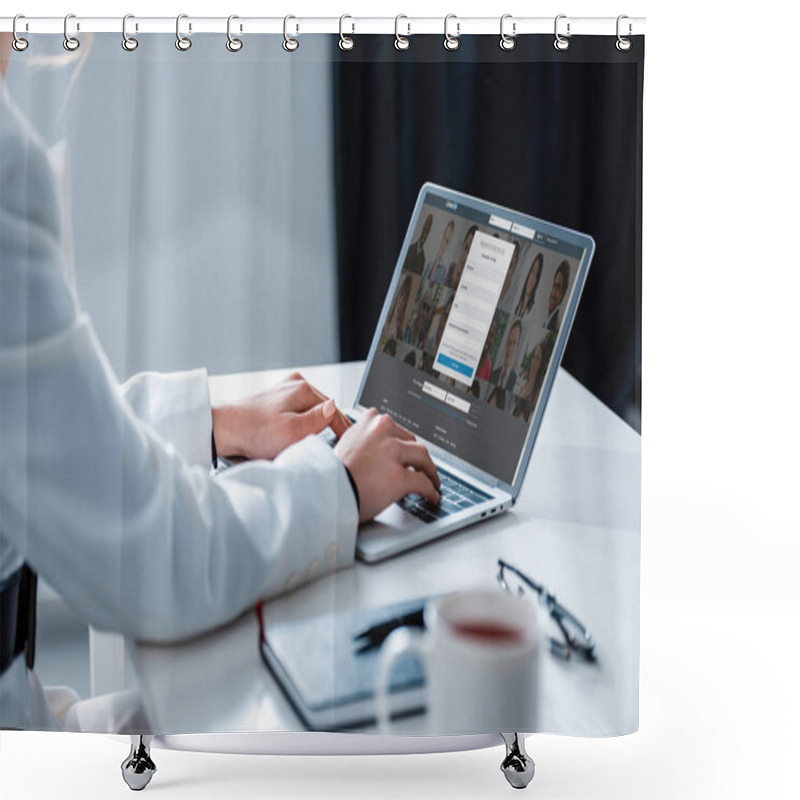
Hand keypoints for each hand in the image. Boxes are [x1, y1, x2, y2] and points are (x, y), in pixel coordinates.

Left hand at [211, 372, 350, 460]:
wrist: (222, 431)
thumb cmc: (252, 432)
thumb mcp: (293, 431)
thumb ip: (318, 420)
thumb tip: (335, 409)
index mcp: (303, 389)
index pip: (334, 411)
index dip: (343, 430)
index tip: (349, 444)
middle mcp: (295, 385)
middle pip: (323, 410)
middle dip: (326, 428)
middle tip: (331, 448)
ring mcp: (284, 392)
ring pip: (310, 412)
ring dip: (311, 427)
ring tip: (310, 444)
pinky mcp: (274, 401)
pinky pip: (296, 414)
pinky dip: (298, 426)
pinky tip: (292, 437)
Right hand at [334, 408, 439, 523]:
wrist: (323, 492)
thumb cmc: (330, 474)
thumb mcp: (345, 444)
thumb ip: (364, 441)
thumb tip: (377, 452)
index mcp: (370, 421)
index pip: (395, 428)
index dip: (403, 443)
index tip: (406, 451)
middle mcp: (383, 431)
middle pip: (413, 442)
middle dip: (418, 457)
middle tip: (421, 468)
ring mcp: (393, 452)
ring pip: (423, 459)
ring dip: (430, 471)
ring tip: (432, 481)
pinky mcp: (399, 476)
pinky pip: (423, 483)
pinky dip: (430, 490)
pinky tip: (432, 496)